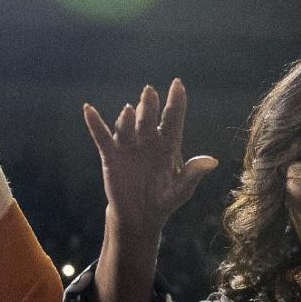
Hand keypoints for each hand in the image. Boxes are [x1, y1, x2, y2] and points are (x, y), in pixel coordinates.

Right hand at [84, 79, 217, 237]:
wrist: (139, 217)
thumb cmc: (163, 200)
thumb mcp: (181, 190)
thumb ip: (193, 174)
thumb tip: (212, 161)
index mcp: (168, 145)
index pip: (173, 119)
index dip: (176, 102)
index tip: (177, 84)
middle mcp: (148, 141)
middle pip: (149, 119)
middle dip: (150, 106)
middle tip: (150, 92)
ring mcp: (129, 146)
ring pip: (127, 127)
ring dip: (127, 119)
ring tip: (130, 111)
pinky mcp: (111, 156)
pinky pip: (103, 137)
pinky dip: (95, 124)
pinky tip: (88, 110)